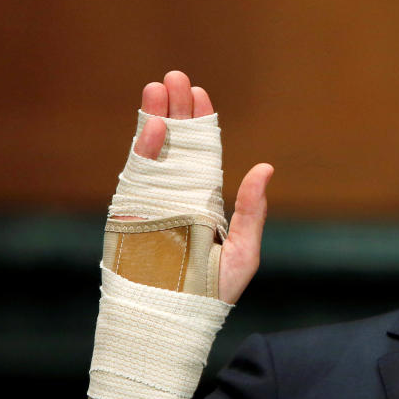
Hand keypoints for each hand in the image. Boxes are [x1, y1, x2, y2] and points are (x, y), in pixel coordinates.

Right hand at [131, 70, 272, 303]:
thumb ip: (252, 210)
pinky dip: (144, 151)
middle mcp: (178, 198)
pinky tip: (153, 125)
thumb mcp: (244, 249)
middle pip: (176, 145)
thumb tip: (265, 167)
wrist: (178, 320)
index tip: (201, 94)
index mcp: (205, 202)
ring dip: (155, 119)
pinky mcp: (133, 215)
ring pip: (154, 154)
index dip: (201, 124)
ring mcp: (154, 204)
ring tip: (157, 88)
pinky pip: (138, 177)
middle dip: (176, 110)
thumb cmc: (215, 292)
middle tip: (175, 77)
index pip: (203, 154)